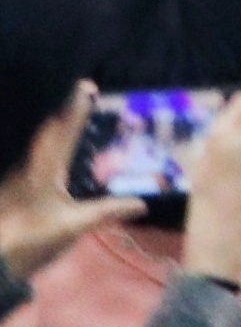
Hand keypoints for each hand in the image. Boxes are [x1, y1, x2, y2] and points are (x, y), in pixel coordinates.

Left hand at [0, 83, 137, 273]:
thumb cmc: (32, 239)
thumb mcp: (73, 227)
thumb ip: (106, 212)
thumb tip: (142, 204)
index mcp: (45, 170)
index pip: (63, 132)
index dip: (76, 109)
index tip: (86, 86)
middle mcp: (29, 167)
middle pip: (46, 132)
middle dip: (64, 112)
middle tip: (79, 95)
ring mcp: (17, 177)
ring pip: (37, 145)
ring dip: (53, 129)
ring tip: (70, 118)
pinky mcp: (12, 189)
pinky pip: (32, 158)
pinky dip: (47, 148)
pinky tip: (53, 156)